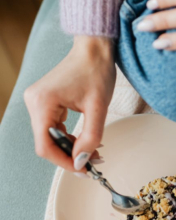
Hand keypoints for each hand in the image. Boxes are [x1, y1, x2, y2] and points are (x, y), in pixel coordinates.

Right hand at [24, 36, 115, 175]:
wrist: (95, 49)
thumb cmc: (97, 72)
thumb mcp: (98, 107)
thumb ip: (90, 137)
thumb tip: (81, 162)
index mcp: (42, 102)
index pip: (45, 145)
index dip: (63, 162)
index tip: (84, 170)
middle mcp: (34, 102)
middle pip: (47, 142)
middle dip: (70, 155)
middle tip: (94, 163)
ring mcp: (38, 102)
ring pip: (51, 136)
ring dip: (71, 147)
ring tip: (95, 151)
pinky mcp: (46, 101)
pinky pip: (54, 127)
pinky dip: (70, 136)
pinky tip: (86, 140)